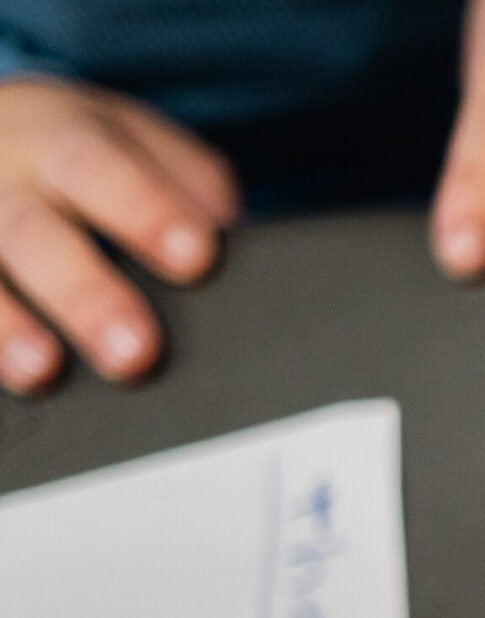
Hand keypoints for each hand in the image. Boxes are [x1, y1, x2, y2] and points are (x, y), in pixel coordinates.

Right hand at [0, 79, 236, 394]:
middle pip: (36, 232)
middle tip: (135, 351)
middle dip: (85, 292)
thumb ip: (183, 172)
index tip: (195, 256)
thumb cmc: (70, 150)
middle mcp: (3, 179)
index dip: (145, 210)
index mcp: (62, 138)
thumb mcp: (124, 134)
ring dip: (8, 324)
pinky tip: (7, 377)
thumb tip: (225, 220)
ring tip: (41, 369)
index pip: (102, 167)